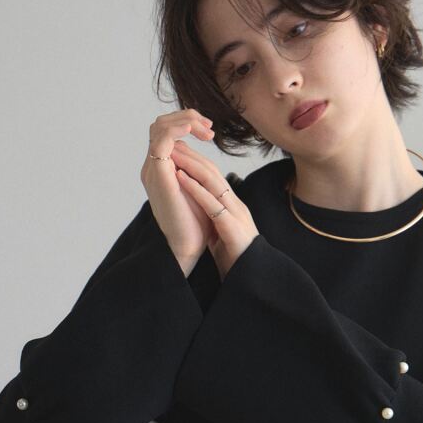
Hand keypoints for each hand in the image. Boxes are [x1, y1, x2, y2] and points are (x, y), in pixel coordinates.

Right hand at [140, 109, 216, 266]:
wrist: (188, 245)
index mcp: (161, 168)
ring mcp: (153, 170)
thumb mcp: (195, 185)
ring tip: (206, 130)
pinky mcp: (158, 174)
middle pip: (160, 124)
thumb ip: (191, 166)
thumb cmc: (195, 221)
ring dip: (185, 120)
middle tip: (209, 128)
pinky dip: (177, 129)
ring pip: (159, 127)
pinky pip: (162, 140)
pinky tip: (193, 130)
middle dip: (186, 117)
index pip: (166, 131)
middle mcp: (153, 166)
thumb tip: (194, 146)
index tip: (209, 131)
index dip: (187, 122)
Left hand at [169, 140, 258, 281]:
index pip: (213, 177)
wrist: (250, 279)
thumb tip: (199, 206)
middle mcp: (235, 205)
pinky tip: (180, 179)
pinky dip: (195, 190)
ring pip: (213, 183)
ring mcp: (236, 215)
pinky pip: (212, 205)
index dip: (195, 161)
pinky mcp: (233, 229)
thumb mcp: (221, 231)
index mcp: (232, 206)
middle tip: (172, 142)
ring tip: (174, 153)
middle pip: (213, 173)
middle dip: (192, 156)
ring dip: (191, 166)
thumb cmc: (234, 258)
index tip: (177, 150)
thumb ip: (213, 216)